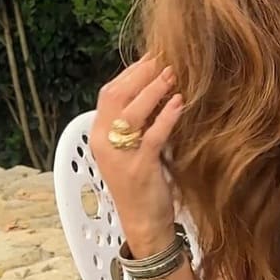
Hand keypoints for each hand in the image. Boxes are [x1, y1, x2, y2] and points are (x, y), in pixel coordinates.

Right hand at [89, 56, 182, 252]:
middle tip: (166, 58)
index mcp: (100, 135)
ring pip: (131, 113)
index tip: (154, 56)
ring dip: (153, 90)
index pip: (109, 93)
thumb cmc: (143, 183)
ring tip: (173, 73)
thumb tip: (158, 87)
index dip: (131, 72)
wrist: (144, 224)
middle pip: (116, 96)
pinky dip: (165, 117)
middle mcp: (104, 142)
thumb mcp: (134, 148)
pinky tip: (179, 103)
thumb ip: (138, 122)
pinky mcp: (139, 169)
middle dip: (141, 74)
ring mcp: (119, 156)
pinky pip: (151, 137)